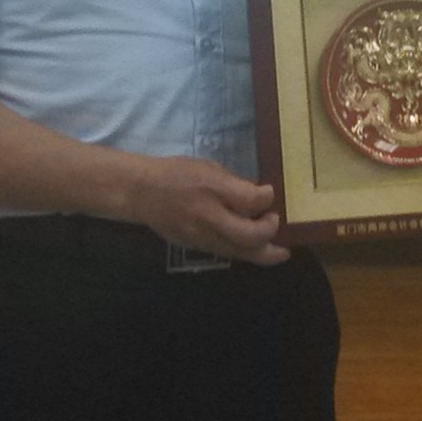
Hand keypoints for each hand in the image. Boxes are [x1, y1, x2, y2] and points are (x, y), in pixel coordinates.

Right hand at [118, 157, 287, 264]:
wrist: (141, 193)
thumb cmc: (176, 174)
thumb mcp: (207, 167)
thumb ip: (233, 183)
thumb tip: (257, 196)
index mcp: (211, 188)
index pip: (249, 199)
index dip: (266, 197)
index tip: (269, 193)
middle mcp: (208, 216)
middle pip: (249, 236)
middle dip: (270, 232)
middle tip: (275, 222)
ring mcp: (201, 237)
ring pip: (240, 252)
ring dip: (264, 253)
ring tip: (280, 252)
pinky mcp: (197, 247)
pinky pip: (227, 253)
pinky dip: (244, 252)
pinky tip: (254, 248)